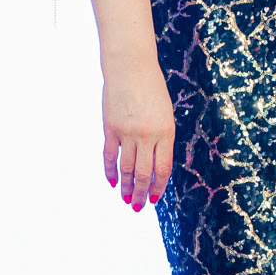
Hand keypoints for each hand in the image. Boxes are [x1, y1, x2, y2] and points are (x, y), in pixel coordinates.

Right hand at [102, 55, 174, 209]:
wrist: (131, 67)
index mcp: (165, 132)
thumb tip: (156, 163)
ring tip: (127, 199)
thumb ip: (162, 138)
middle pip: (144, 173)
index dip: (159, 187)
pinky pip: (109, 156)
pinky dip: (110, 171)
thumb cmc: (152, 89)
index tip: (155, 199)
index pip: (163, 169)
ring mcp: (126, 132)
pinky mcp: (110, 128)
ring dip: (127, 187)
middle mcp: (147, 135)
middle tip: (139, 207)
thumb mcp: (165, 113)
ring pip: (126, 168)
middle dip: (142, 194)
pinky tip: (113, 182)